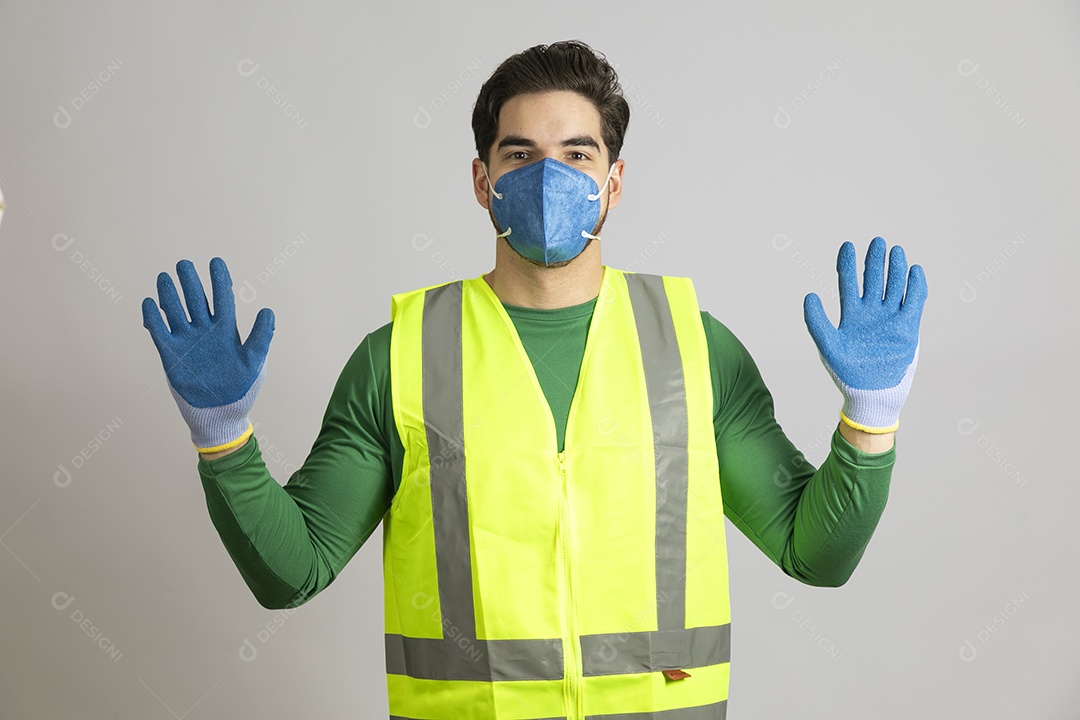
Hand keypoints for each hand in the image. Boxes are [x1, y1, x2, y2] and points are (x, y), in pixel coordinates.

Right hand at [142, 257, 274, 451]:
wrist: (220, 414)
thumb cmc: (242, 389)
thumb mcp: (255, 362)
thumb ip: (261, 337)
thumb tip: (268, 310)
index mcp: (227, 331)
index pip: (222, 298)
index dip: (219, 280)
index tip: (215, 261)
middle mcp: (205, 331)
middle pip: (196, 299)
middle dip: (190, 282)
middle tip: (184, 264)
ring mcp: (187, 341)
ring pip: (175, 311)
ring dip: (170, 295)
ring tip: (165, 277)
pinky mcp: (170, 353)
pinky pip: (159, 331)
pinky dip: (153, 318)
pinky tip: (149, 303)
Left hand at [803, 237, 926, 432]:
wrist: (870, 393)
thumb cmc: (846, 372)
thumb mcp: (827, 345)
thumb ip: (817, 321)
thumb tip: (810, 295)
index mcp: (851, 314)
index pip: (848, 282)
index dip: (848, 264)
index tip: (847, 245)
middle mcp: (871, 313)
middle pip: (873, 279)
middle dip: (874, 260)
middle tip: (876, 241)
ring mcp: (890, 318)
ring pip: (894, 286)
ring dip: (895, 269)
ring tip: (895, 250)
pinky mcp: (908, 327)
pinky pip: (914, 302)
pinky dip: (915, 286)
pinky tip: (914, 270)